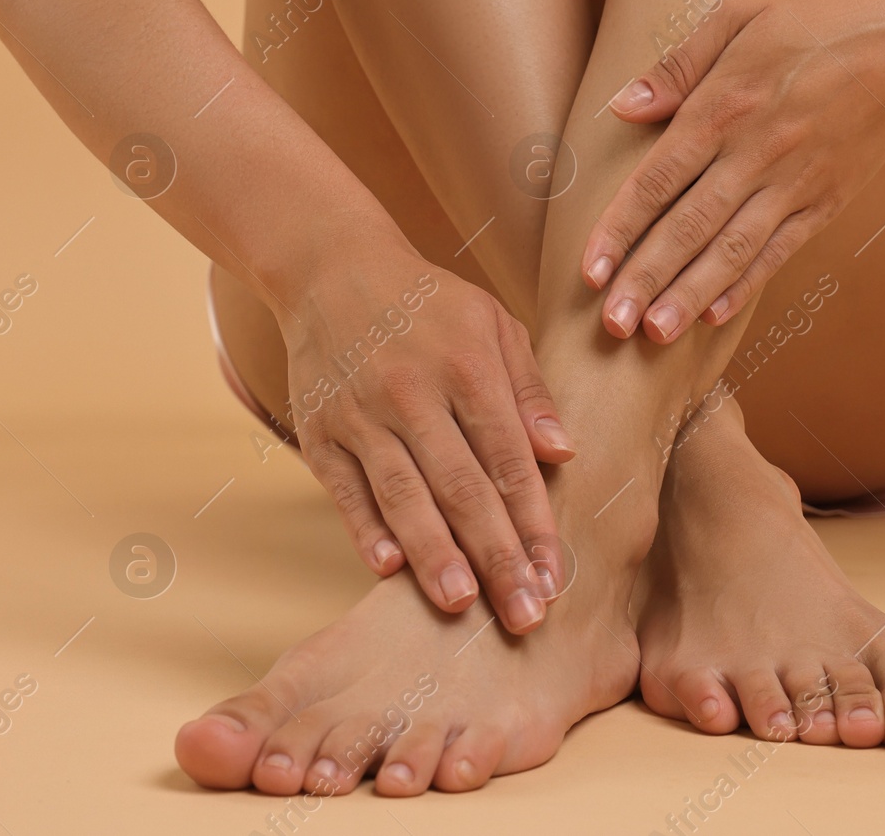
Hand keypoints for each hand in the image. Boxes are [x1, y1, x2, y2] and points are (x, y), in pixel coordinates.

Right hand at [278, 252, 574, 633]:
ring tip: (463, 604)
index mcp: (467, 366)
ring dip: (435, 553)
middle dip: (497, 556)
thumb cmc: (427, 303)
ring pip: (403, 495)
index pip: (509, 458)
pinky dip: (366, 529)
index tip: (556, 575)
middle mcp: (413, 392)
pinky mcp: (320, 430)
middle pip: (462, 487)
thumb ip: (528, 391)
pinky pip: (344, 489)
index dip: (535, 522)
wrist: (330, 269)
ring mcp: (361, 413)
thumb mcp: (492, 324)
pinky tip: (388, 571)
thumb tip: (564, 453)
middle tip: (525, 615)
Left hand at [582, 0, 884, 341]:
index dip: (619, 230)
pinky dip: (746, 284)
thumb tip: (622, 106)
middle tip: (611, 327)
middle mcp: (756, 153)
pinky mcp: (827, 200)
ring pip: (732, 250)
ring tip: (654, 335)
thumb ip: (679, 65)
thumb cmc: (819, 18)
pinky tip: (714, 316)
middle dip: (646, 280)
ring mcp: (794, 182)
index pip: (656, 181)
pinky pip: (780, 250)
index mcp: (723, 107)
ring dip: (689, 296)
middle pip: (688, 227)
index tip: (589, 272)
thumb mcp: (742, 13)